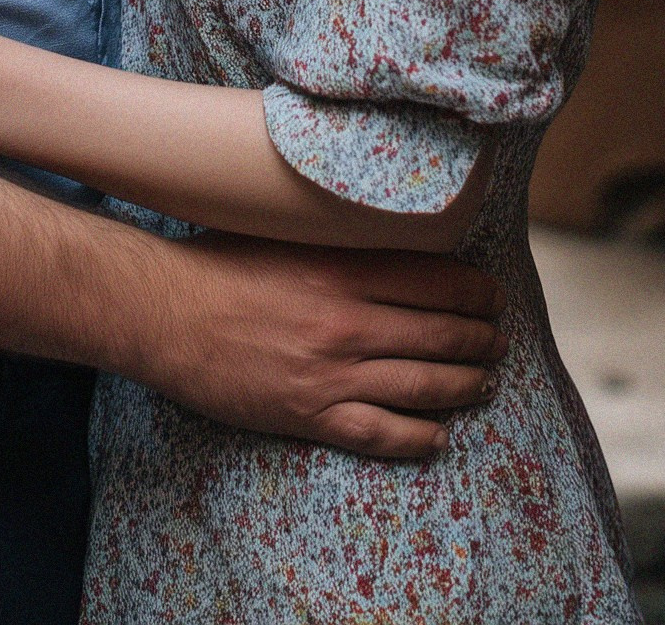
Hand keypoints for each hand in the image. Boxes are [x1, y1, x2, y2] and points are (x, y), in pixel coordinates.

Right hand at [151, 230, 507, 459]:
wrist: (165, 312)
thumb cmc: (219, 261)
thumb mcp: (285, 232)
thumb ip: (337, 236)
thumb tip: (383, 227)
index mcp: (344, 267)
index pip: (435, 280)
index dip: (475, 292)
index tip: (491, 296)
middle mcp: (348, 321)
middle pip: (439, 334)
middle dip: (480, 340)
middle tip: (498, 342)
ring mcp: (331, 372)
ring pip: (422, 386)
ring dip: (464, 386)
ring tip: (485, 384)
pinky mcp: (309, 414)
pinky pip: (380, 434)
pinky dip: (418, 438)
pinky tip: (438, 437)